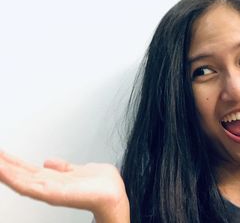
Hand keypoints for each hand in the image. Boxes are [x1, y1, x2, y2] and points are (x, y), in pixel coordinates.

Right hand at [0, 151, 128, 221]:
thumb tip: (48, 161)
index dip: (11, 162)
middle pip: (19, 173)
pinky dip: (13, 179)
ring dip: (4, 170)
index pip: (26, 170)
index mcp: (51, 179)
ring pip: (19, 179)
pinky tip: (2, 171)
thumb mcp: (75, 170)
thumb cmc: (99, 183)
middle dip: (4, 164)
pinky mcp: (52, 193)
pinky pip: (29, 186)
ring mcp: (48, 190)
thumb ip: (61, 167)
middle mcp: (47, 185)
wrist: (112, 193)